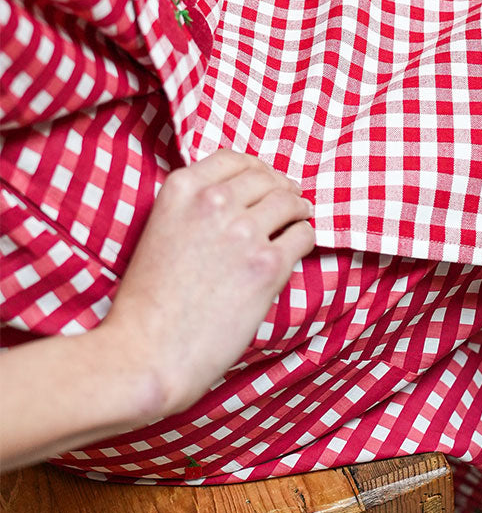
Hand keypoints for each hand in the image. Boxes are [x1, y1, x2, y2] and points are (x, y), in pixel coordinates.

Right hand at [98, 151, 314, 419]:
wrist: (146, 352)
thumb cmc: (147, 303)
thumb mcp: (158, 232)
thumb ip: (192, 208)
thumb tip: (235, 197)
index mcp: (181, 190)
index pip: (233, 160)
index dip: (255, 169)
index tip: (263, 179)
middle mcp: (213, 202)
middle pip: (266, 178)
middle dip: (280, 188)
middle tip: (289, 199)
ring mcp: (244, 232)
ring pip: (290, 203)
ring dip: (298, 210)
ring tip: (299, 218)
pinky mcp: (268, 265)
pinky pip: (302, 236)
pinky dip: (304, 239)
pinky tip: (298, 246)